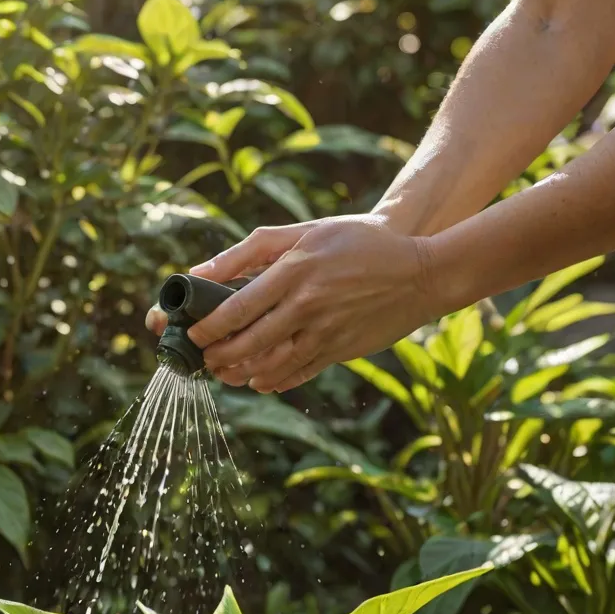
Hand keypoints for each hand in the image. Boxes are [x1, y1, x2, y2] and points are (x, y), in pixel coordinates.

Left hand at [186, 215, 440, 392]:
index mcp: (294, 270)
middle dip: (219, 355)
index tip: (194, 334)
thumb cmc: (357, 242)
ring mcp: (325, 331)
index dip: (210, 327)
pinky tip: (260, 381)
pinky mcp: (340, 351)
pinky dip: (275, 382)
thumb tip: (202, 269)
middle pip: (249, 342)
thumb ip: (252, 249)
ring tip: (225, 374)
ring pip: (272, 364)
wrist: (420, 271)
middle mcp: (307, 304)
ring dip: (241, 374)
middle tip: (204, 358)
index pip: (238, 307)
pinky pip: (300, 373)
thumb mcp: (306, 231)